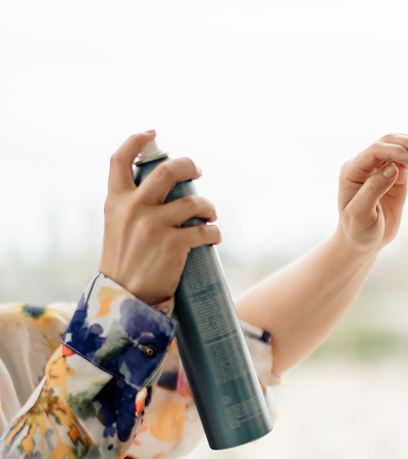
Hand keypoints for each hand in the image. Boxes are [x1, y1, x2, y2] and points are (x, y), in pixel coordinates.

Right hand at [100, 131, 220, 304]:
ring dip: (208, 207)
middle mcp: (133, 208)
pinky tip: (213, 236)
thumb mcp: (117, 227)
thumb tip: (163, 192)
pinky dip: (214, 232)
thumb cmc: (124, 262)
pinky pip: (205, 230)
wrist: (123, 298)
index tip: (153, 134)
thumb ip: (131, 207)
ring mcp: (154, 225)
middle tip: (198, 172)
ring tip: (210, 214)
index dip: (136, 141)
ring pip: (193, 202)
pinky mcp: (173, 244)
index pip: (120, 160)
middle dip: (188, 166)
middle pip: (167, 172)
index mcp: (115, 201)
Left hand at [337, 134, 407, 252]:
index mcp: (352, 171)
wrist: (363, 242)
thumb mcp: (361, 214)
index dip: (394, 151)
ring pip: (397, 145)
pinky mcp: (394, 175)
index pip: (374, 152)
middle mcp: (364, 165)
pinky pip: (405, 157)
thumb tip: (391, 168)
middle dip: (407, 145)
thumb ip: (373, 190)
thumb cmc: (357, 230)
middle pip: (386, 143)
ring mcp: (380, 168)